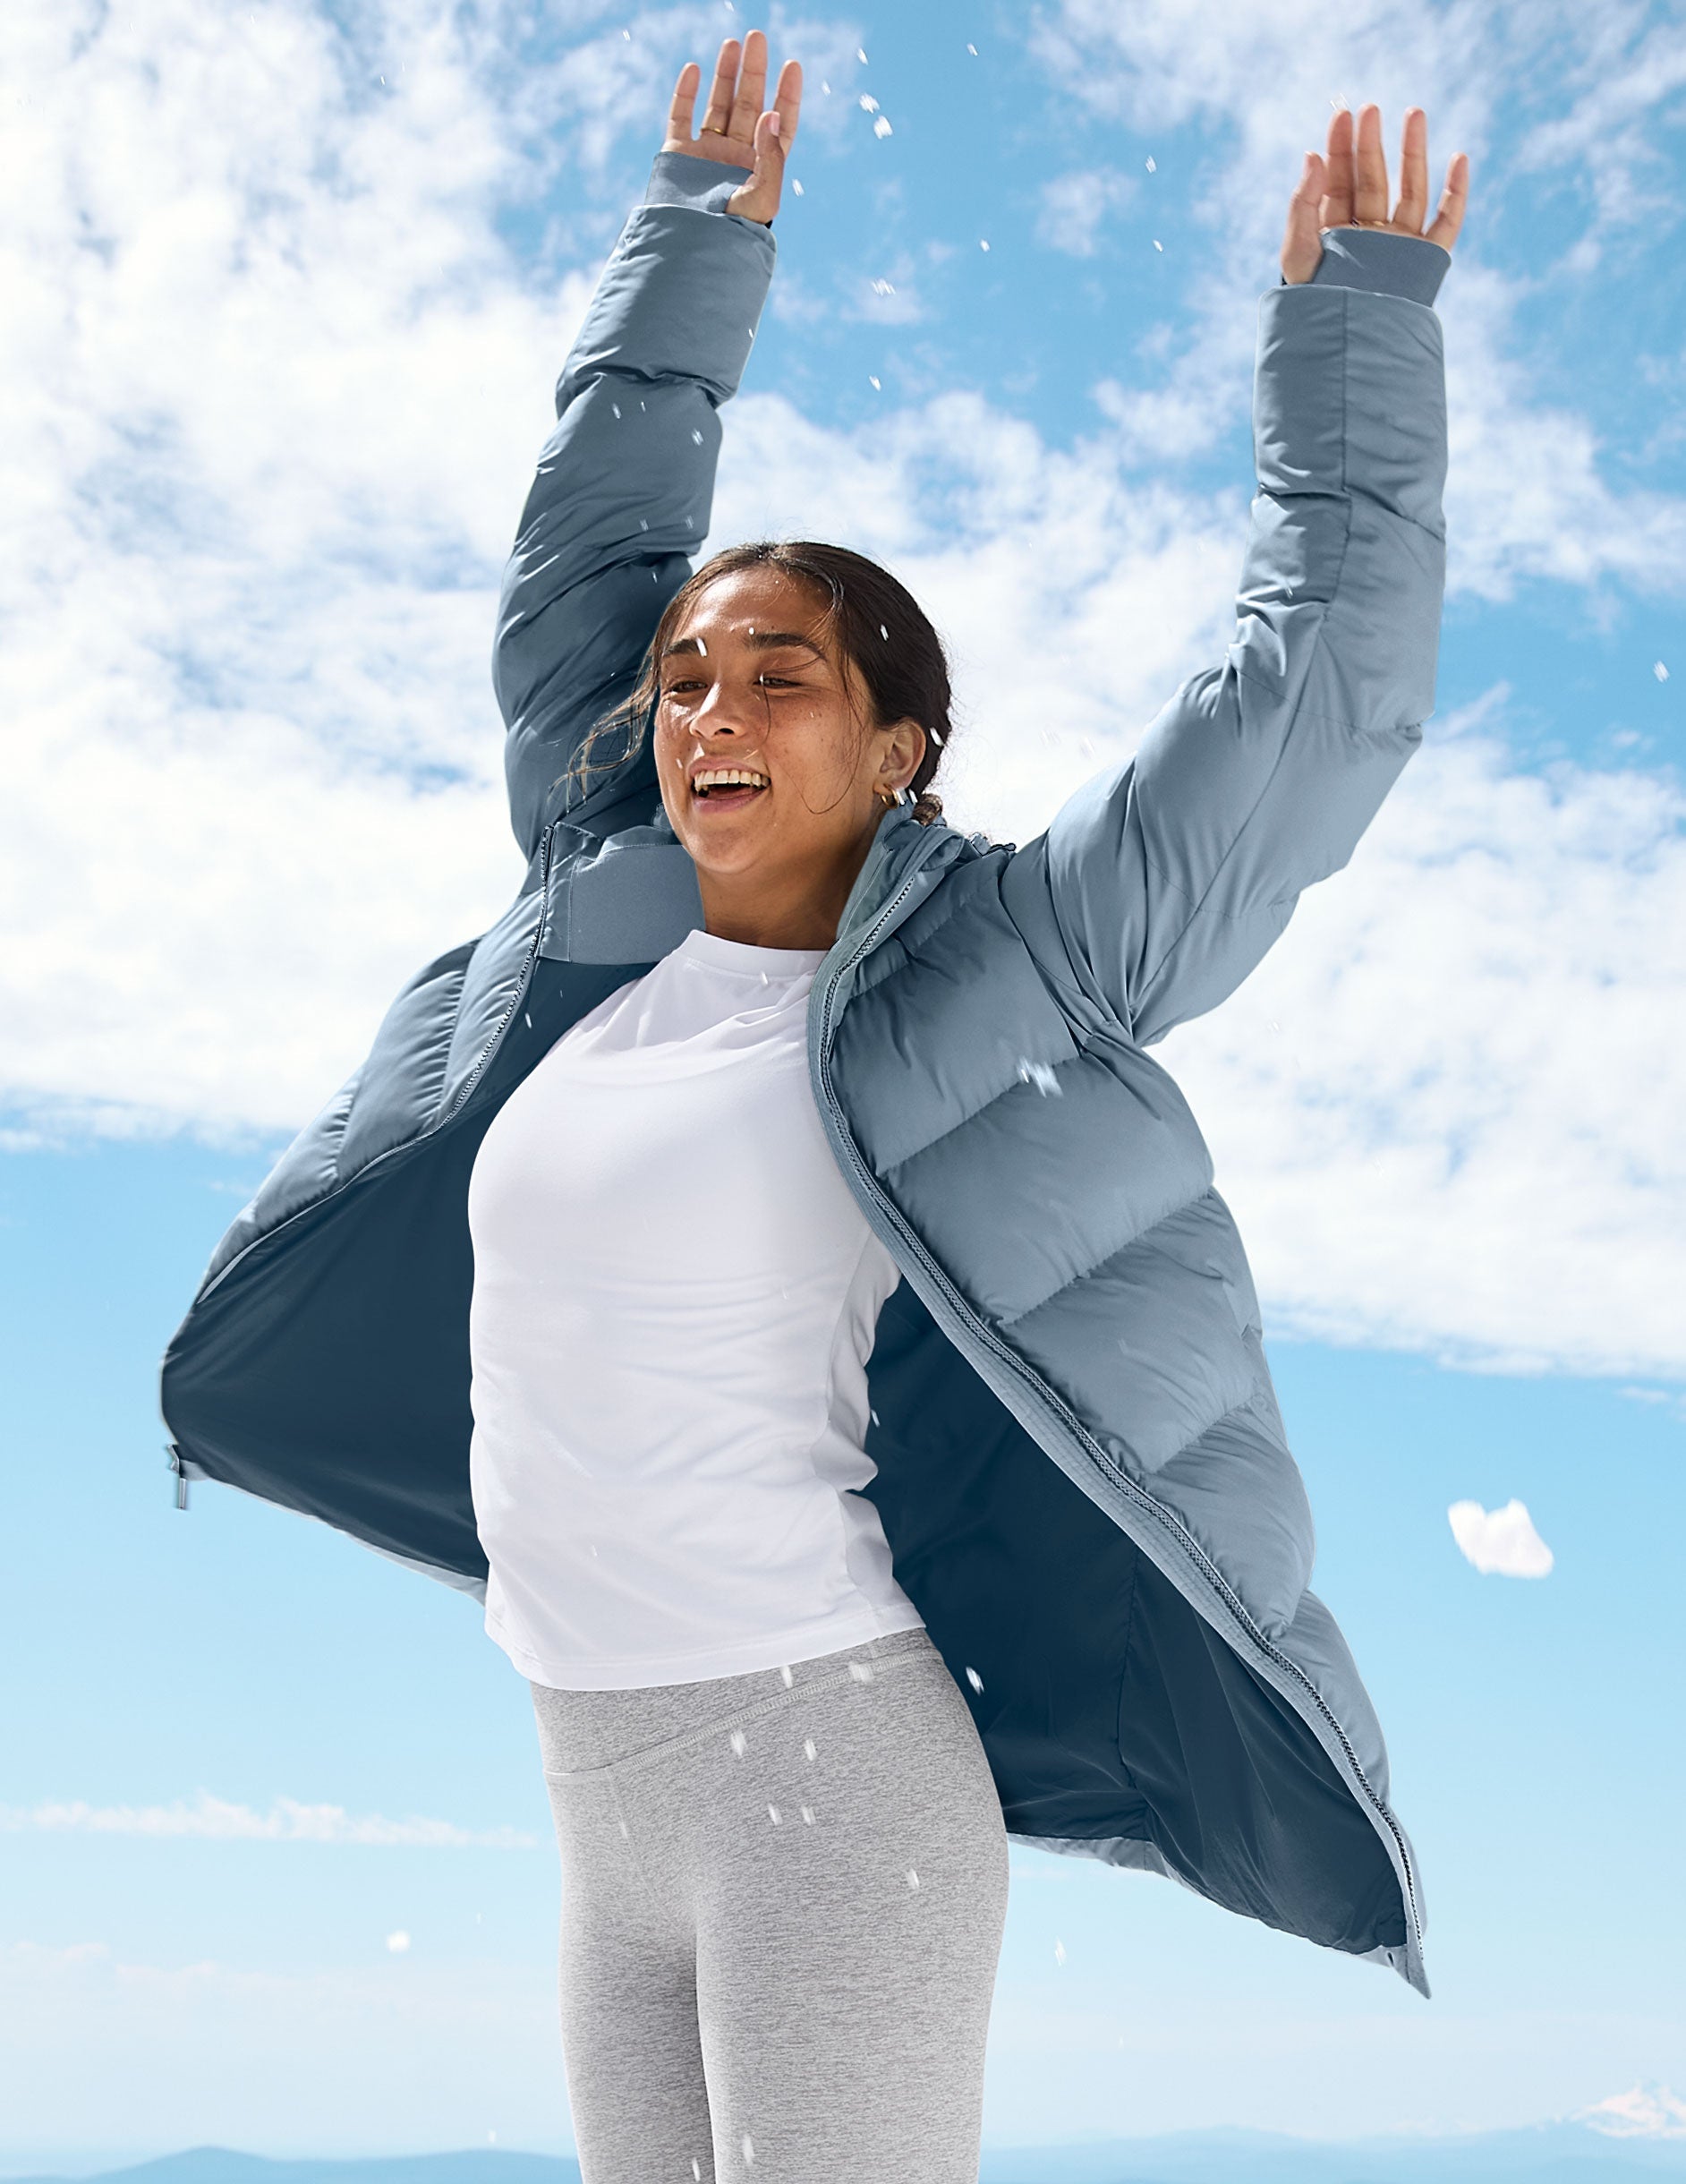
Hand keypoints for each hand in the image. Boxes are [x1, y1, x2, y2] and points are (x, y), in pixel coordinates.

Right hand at [664, 29, 801, 226]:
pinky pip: (680, 117)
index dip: (787, 94)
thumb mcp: (763, 198)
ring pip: (718, 105)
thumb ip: (771, 157)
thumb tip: (770, 113)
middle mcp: (735, 157)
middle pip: (748, 105)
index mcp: (760, 167)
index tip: (792, 65)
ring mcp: (706, 154)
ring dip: (725, 74)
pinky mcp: (678, 155)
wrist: (692, 250)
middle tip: (758, 37)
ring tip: (733, 44)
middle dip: (754, 71)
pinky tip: (694, 69)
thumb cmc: (733, 232)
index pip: (779, 124)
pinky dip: (685, 93)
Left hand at [1282, 104, 1468, 283]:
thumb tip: (1313, 154)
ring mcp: (1398, 244)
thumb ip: (1303, 204)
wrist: (1338, 342)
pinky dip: (1455, 193)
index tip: (1344, 114)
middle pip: (1373, 178)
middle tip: (1372, 108)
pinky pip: (1445, 223)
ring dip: (1413, 152)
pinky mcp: (1423, 260)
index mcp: (1336, 228)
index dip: (1342, 145)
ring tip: (1414, 113)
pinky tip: (1459, 158)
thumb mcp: (1297, 251)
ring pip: (1410, 189)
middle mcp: (1369, 232)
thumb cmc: (1310, 301)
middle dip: (1372, 143)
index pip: (1340, 178)